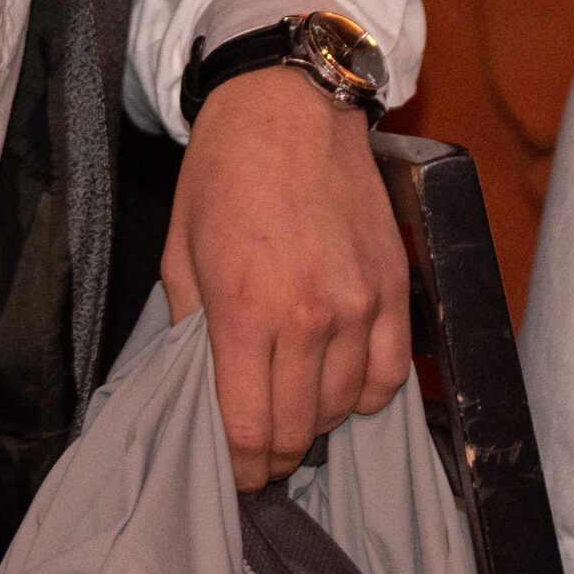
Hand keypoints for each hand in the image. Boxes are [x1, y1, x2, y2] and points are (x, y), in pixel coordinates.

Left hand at [161, 65, 410, 488]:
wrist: (288, 103)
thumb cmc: (223, 170)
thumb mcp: (180, 248)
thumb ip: (189, 328)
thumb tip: (202, 392)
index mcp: (244, 308)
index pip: (248, 430)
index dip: (238, 466)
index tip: (233, 469)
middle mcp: (308, 315)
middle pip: (299, 431)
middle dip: (273, 450)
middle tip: (258, 441)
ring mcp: (358, 304)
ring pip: (346, 409)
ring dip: (318, 418)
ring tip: (295, 398)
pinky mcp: (393, 288)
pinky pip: (391, 376)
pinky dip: (366, 392)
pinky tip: (340, 376)